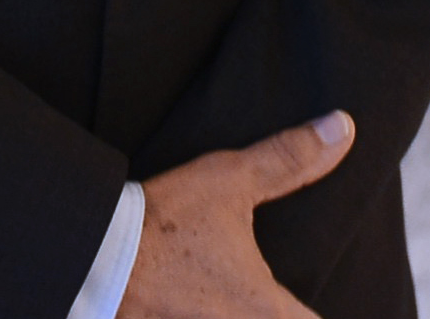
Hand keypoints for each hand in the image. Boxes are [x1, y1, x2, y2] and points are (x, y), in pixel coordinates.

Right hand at [120, 110, 354, 317]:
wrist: (87, 257)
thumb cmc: (162, 222)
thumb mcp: (229, 181)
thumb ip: (289, 160)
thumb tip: (342, 128)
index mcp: (264, 310)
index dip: (322, 313)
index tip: (320, 302)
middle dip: (283, 314)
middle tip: (283, 299)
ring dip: (242, 317)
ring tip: (233, 297)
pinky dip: (201, 317)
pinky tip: (194, 305)